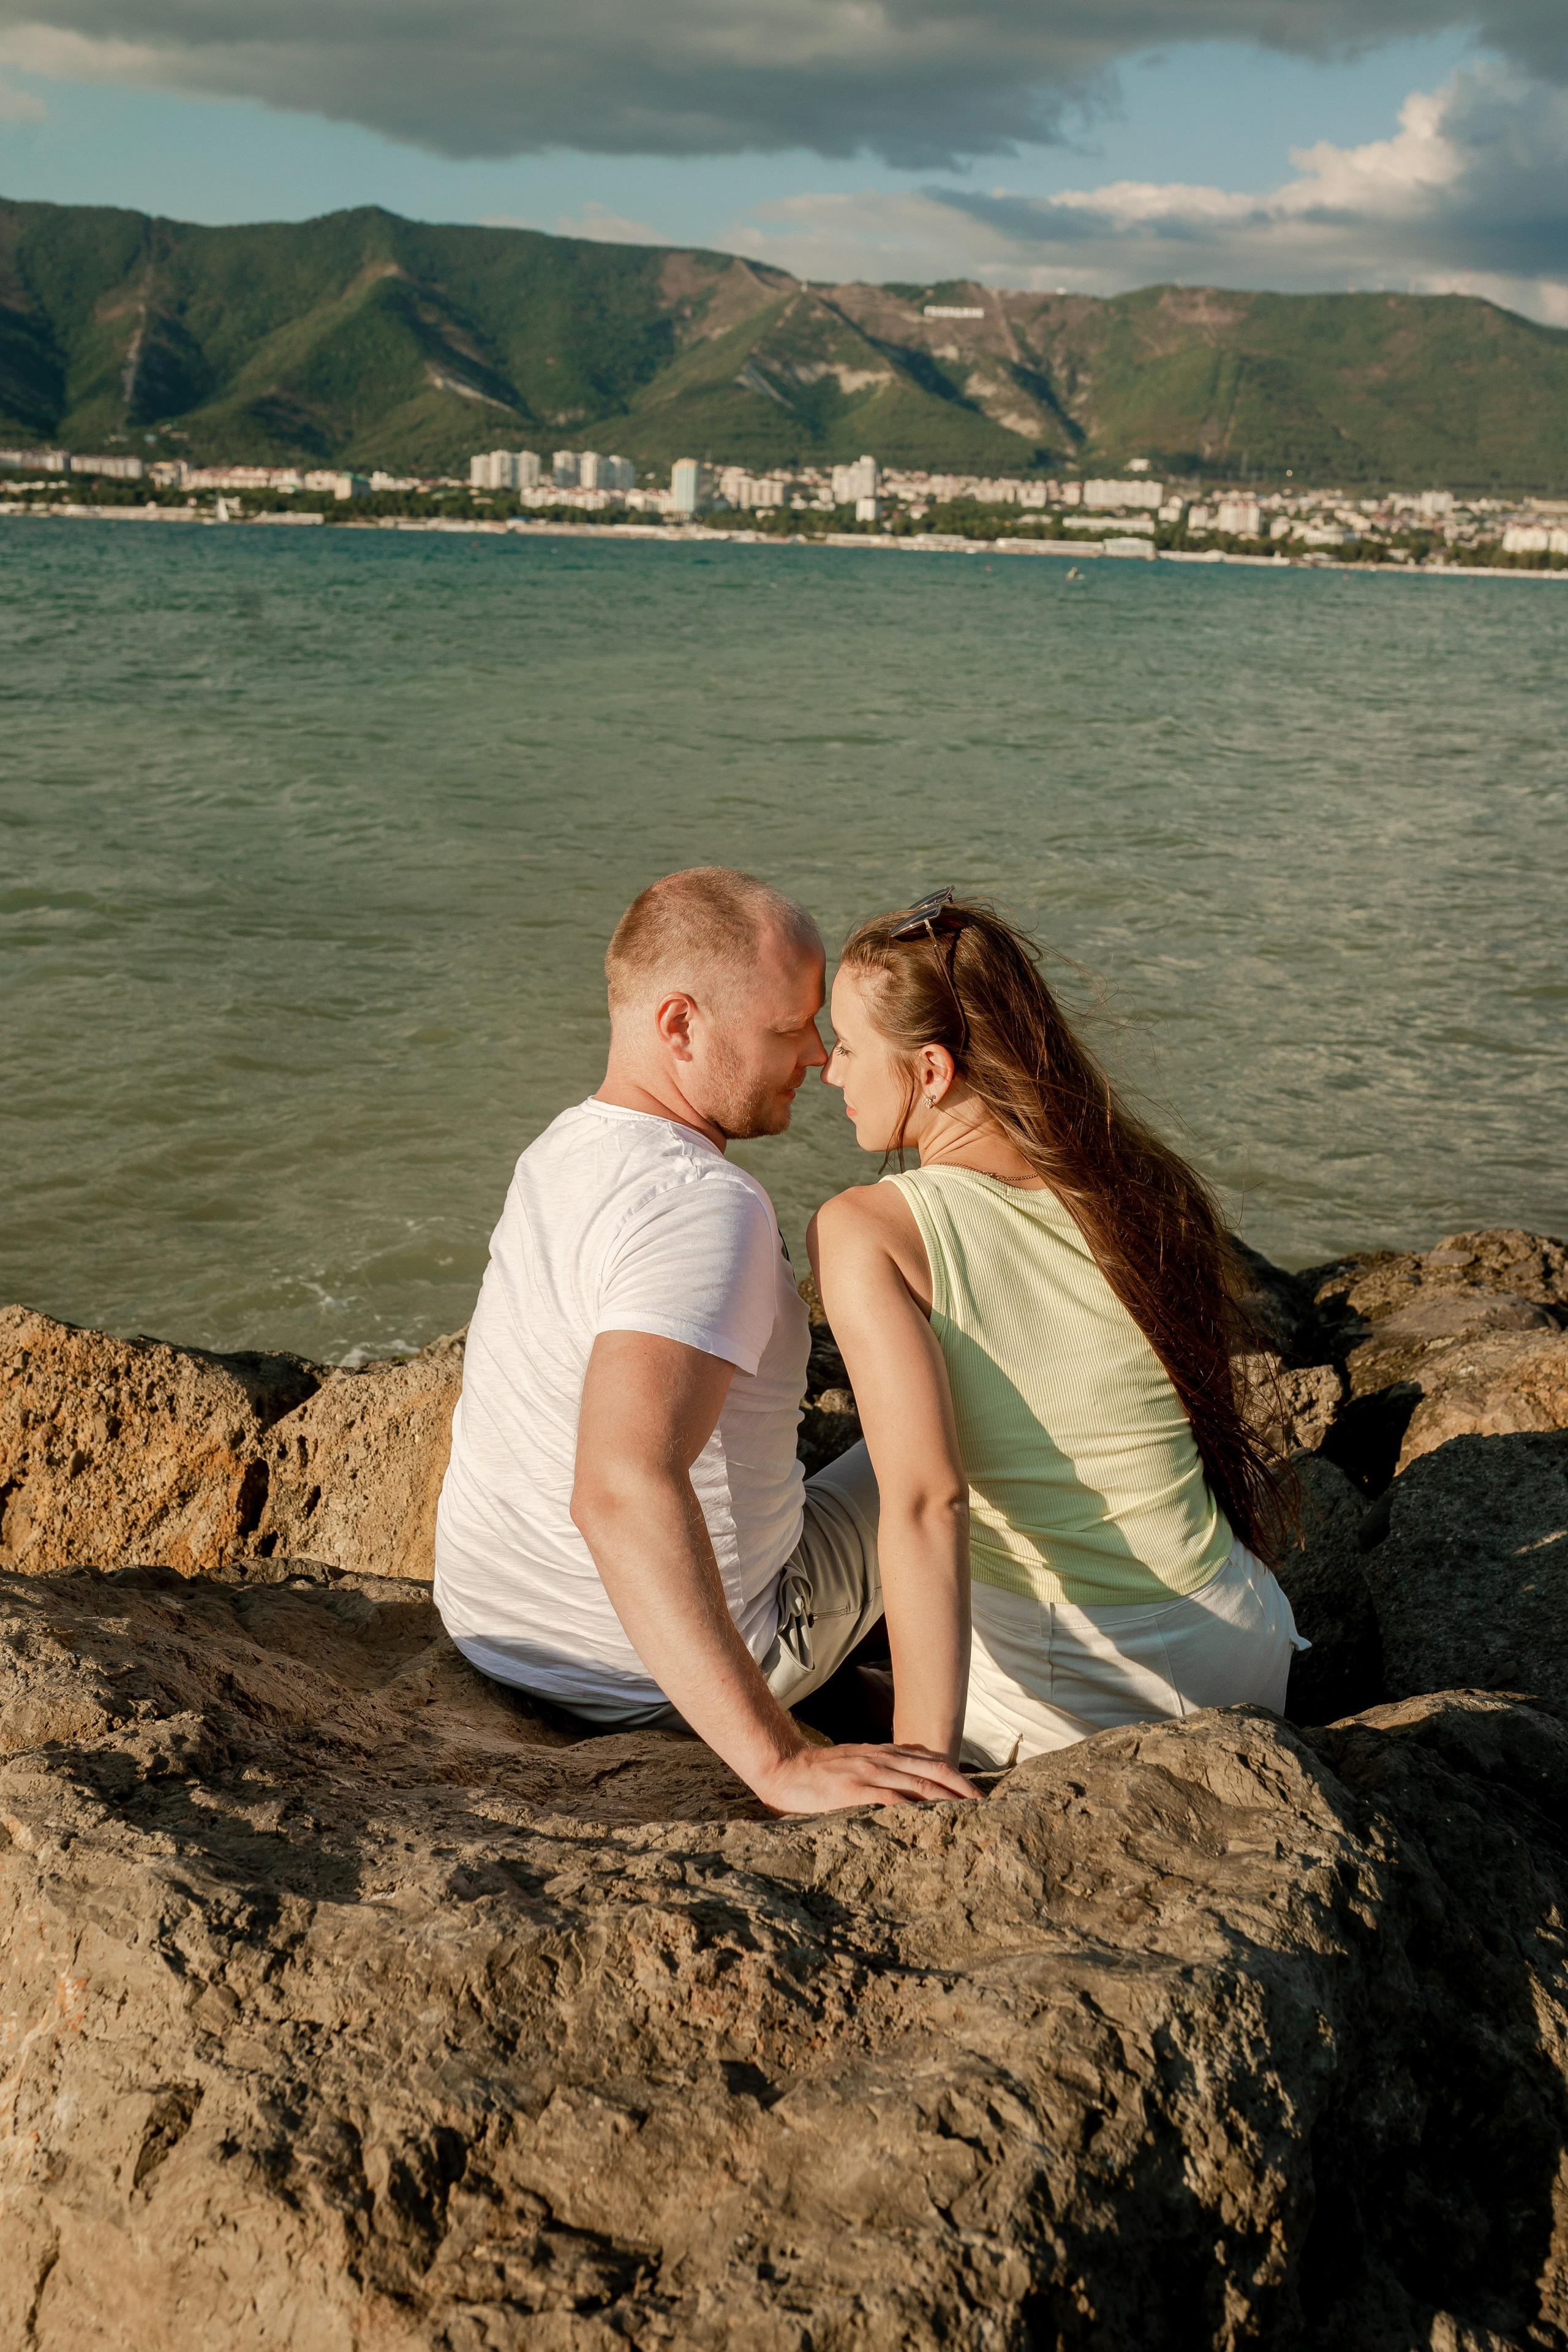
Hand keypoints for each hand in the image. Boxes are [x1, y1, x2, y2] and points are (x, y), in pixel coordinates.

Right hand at [754, 1740, 978, 1814]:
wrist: (784, 1768)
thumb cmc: (817, 1775)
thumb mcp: (854, 1766)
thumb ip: (878, 1775)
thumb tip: (903, 1794)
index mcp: (881, 1754)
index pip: (927, 1760)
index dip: (954, 1774)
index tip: (974, 1791)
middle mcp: (880, 1760)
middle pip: (931, 1770)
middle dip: (961, 1786)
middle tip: (983, 1804)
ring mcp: (868, 1773)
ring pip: (918, 1783)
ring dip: (947, 1797)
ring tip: (968, 1812)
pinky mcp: (853, 1789)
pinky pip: (890, 1798)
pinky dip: (914, 1808)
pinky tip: (930, 1819)